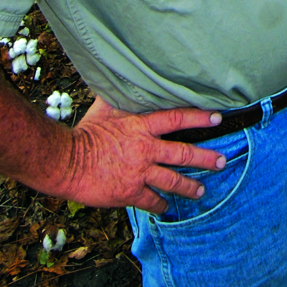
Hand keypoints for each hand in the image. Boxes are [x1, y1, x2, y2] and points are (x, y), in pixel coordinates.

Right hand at [59, 98, 228, 213]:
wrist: (65, 162)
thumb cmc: (84, 133)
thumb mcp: (105, 109)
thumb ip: (121, 98)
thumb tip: (126, 79)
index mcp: (141, 126)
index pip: (178, 119)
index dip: (199, 118)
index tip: (217, 119)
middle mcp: (145, 149)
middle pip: (183, 153)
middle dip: (205, 158)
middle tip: (221, 161)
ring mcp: (139, 172)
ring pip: (173, 180)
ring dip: (189, 186)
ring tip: (201, 190)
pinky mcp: (130, 193)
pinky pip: (152, 201)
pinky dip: (161, 205)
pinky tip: (166, 207)